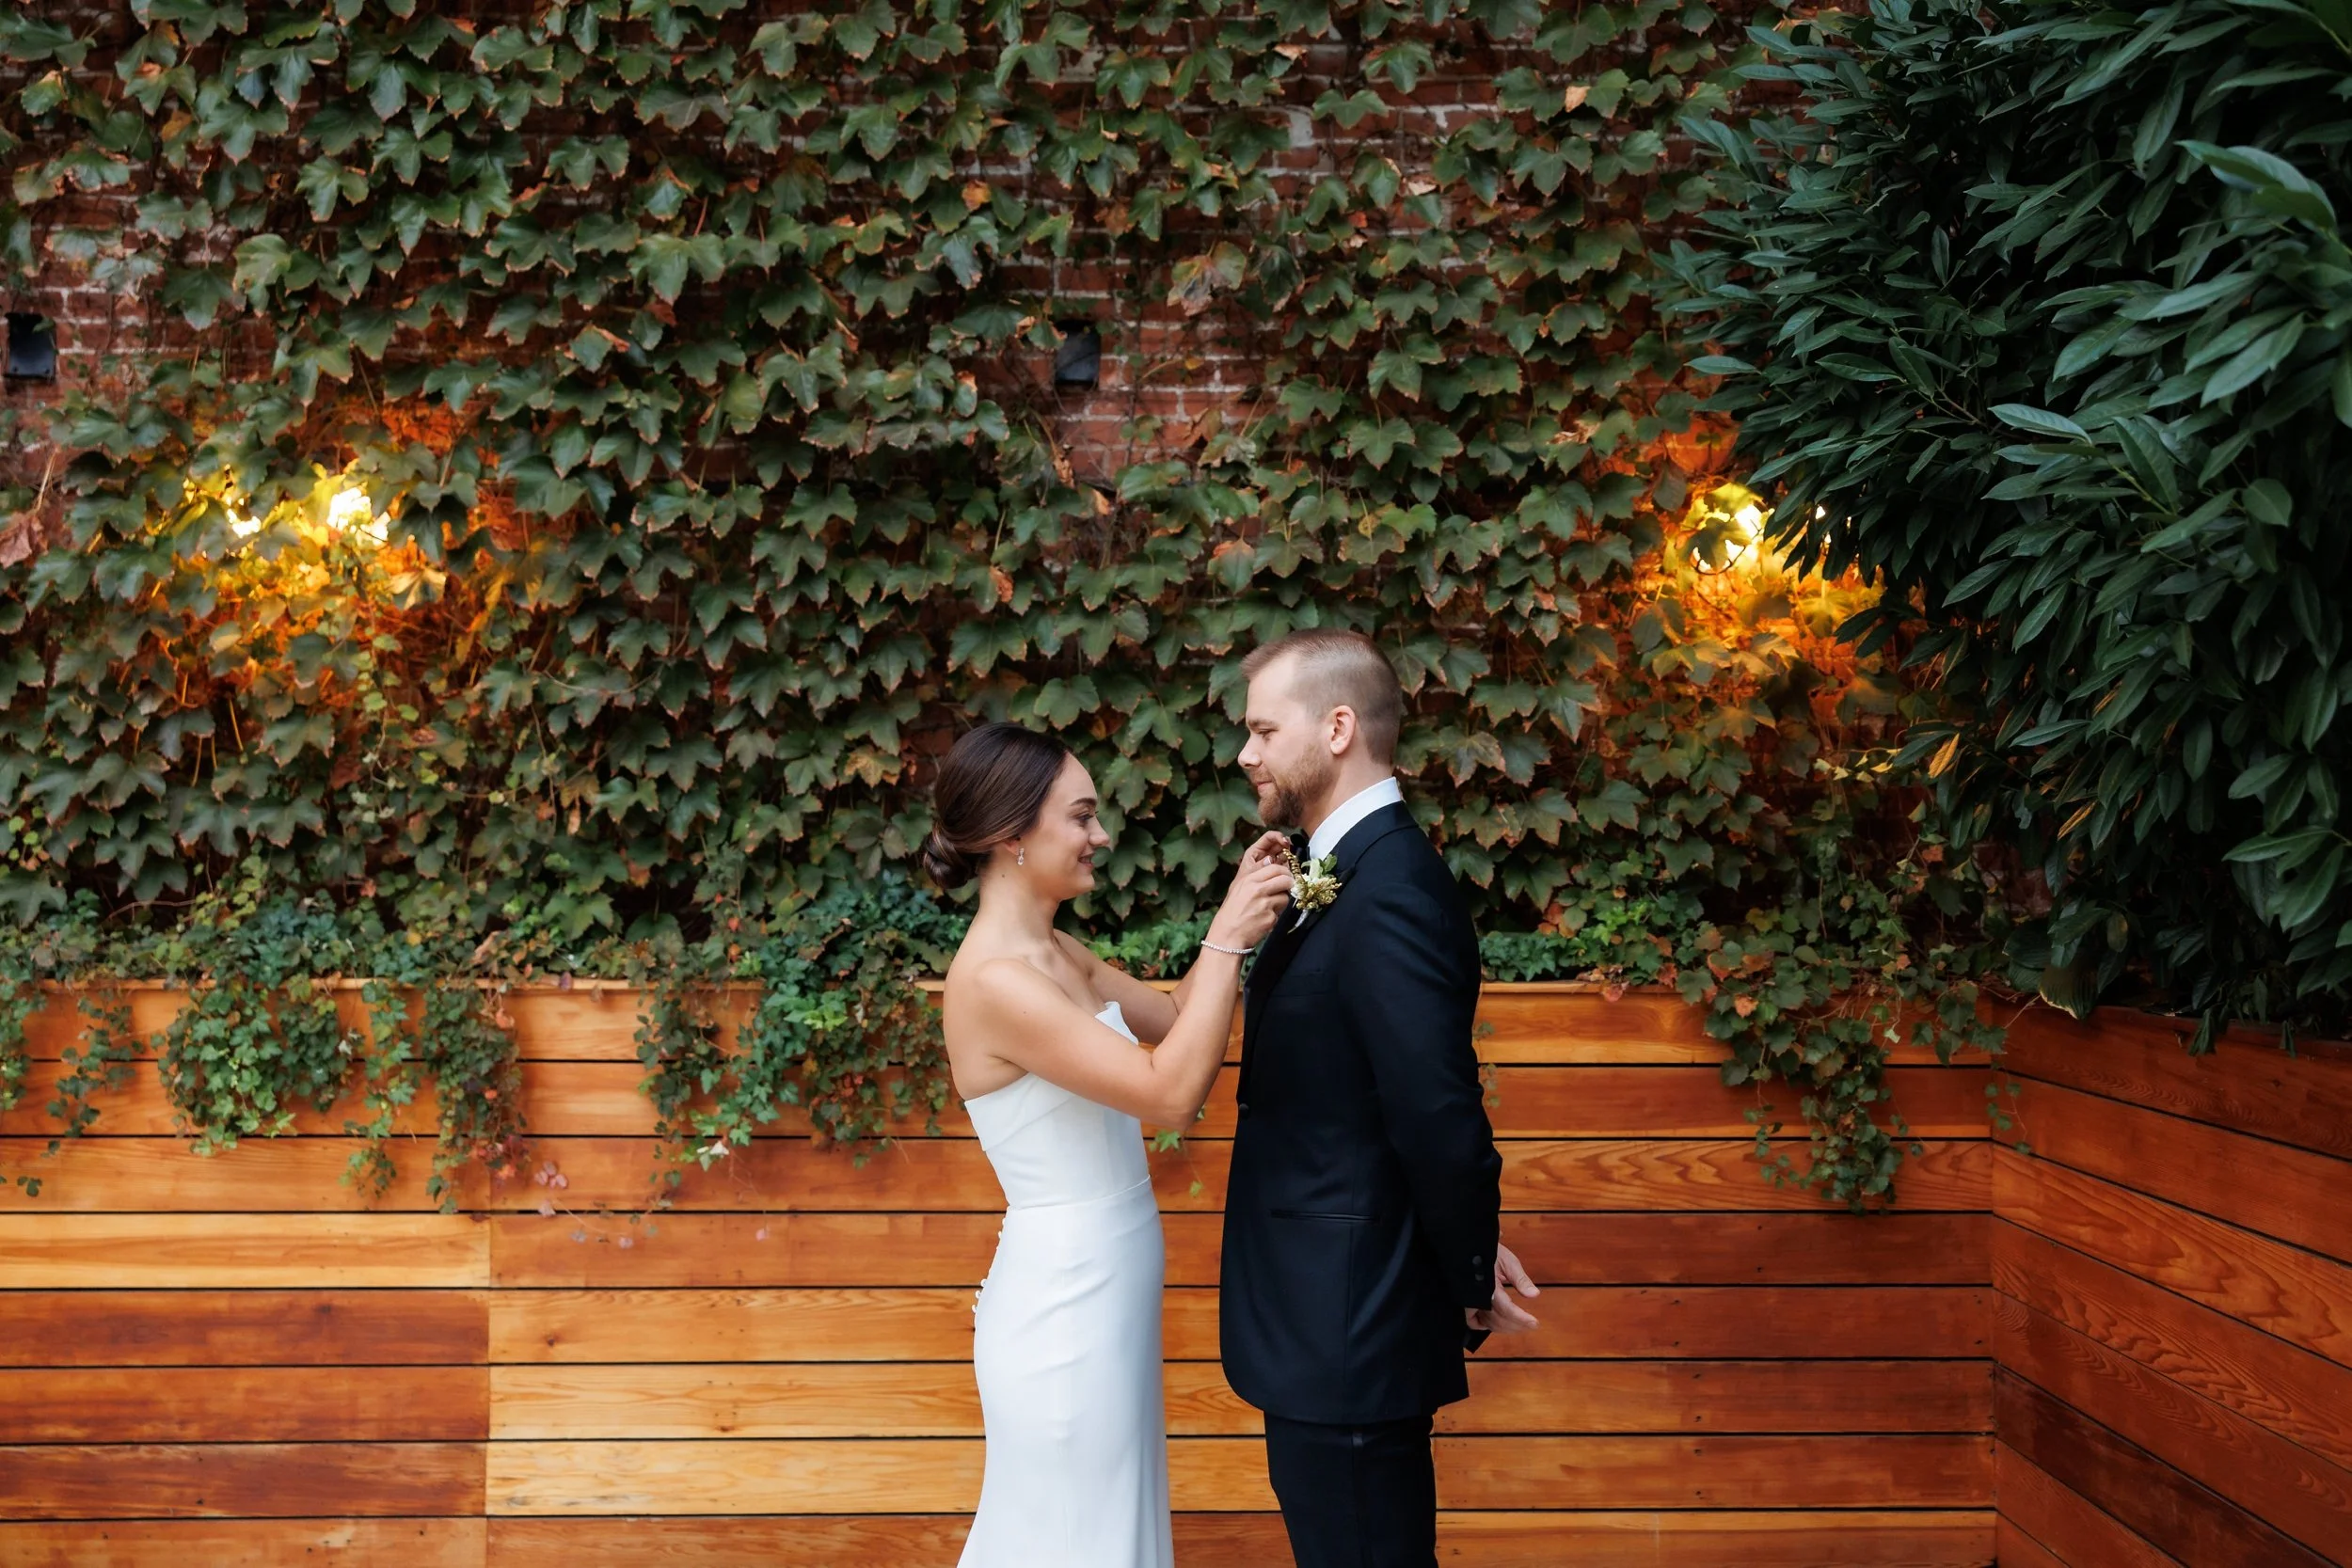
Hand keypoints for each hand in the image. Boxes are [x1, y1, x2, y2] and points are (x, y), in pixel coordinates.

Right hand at [1206, 834, 1295, 950]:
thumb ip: (1254, 875)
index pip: (1274, 868)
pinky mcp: (1270, 918)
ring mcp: (1265, 904)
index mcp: (1248, 880)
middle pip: (1285, 879)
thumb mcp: (1238, 888)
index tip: (1285, 876)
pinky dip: (1275, 915)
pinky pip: (1280, 913)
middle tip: (1287, 887)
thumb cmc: (1231, 911)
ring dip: (1281, 901)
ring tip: (1270, 907)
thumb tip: (1270, 860)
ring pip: (1285, 896)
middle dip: (1289, 883)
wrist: (1227, 935)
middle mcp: (1257, 890)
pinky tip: (1264, 918)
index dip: (1283, 871)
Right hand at [1464, 1242, 1539, 1335]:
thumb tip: (1534, 1294)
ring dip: (1506, 1327)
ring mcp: (1469, 1301)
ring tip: (1521, 1325)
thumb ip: (1520, 1279)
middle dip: (1516, 1325)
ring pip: (1488, 1323)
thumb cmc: (1489, 1252)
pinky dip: (1487, 1326)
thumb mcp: (1508, 1261)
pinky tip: (1499, 1324)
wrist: (1468, 1248)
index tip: (1535, 1323)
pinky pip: (1474, 1322)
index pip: (1506, 1308)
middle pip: (1498, 1319)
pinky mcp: (1465, 1303)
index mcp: (1488, 1284)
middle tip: (1532, 1324)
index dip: (1520, 1318)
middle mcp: (1476, 1296)